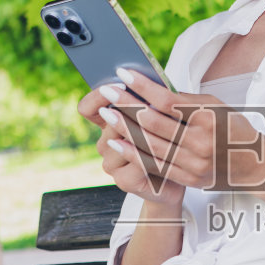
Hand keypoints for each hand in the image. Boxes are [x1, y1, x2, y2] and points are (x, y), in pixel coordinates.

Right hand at [80, 82, 183, 204]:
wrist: (177, 180)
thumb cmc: (170, 144)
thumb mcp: (159, 117)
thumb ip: (148, 103)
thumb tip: (147, 83)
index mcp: (107, 125)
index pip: (88, 108)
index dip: (98, 97)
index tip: (120, 85)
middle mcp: (105, 144)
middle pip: (110, 122)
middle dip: (133, 112)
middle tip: (156, 104)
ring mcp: (111, 164)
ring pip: (124, 141)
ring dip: (146, 132)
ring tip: (168, 126)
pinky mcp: (123, 181)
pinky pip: (136, 162)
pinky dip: (152, 153)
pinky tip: (166, 148)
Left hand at [87, 69, 264, 194]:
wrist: (255, 165)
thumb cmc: (232, 128)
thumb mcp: (216, 106)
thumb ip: (185, 100)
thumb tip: (152, 90)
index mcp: (208, 117)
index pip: (168, 100)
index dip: (143, 87)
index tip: (123, 74)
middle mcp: (201, 141)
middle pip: (155, 122)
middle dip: (126, 105)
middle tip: (106, 91)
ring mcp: (194, 162)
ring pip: (151, 144)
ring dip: (124, 128)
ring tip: (106, 114)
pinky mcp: (188, 178)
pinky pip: (155, 165)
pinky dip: (133, 152)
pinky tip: (117, 141)